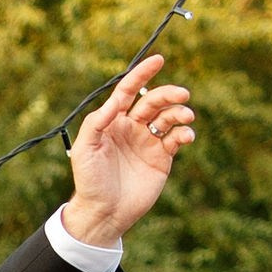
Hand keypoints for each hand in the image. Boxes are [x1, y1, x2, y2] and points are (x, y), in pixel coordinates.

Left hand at [60, 55, 195, 247]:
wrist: (103, 212)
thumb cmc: (89, 180)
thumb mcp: (86, 148)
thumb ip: (98, 121)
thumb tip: (116, 100)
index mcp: (113, 121)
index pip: (129, 91)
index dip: (143, 73)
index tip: (158, 59)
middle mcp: (132, 128)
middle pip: (154, 101)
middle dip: (169, 94)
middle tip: (182, 95)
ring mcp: (148, 142)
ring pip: (168, 117)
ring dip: (179, 113)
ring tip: (185, 116)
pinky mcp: (162, 158)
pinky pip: (176, 139)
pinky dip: (184, 133)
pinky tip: (185, 136)